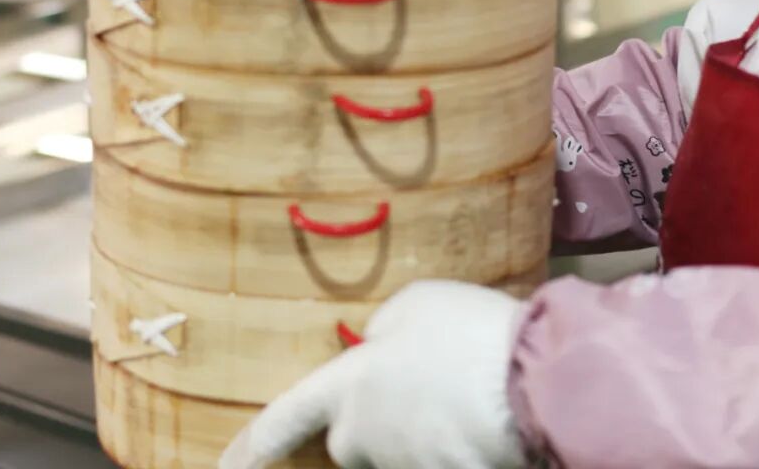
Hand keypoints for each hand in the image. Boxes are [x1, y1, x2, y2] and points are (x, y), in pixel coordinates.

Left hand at [218, 280, 525, 468]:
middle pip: (352, 439)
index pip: (285, 418)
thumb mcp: (413, 305)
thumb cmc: (466, 334)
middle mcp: (363, 439)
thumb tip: (375, 348)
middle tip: (424, 384)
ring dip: (421, 429)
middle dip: (375, 419)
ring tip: (468, 393)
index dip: (254, 443)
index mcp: (346, 389)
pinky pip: (436, 459)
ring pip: (400, 451)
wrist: (532, 385)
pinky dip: (454, 444)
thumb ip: (380, 330)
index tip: (227, 466)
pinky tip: (484, 421)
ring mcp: (404, 467)